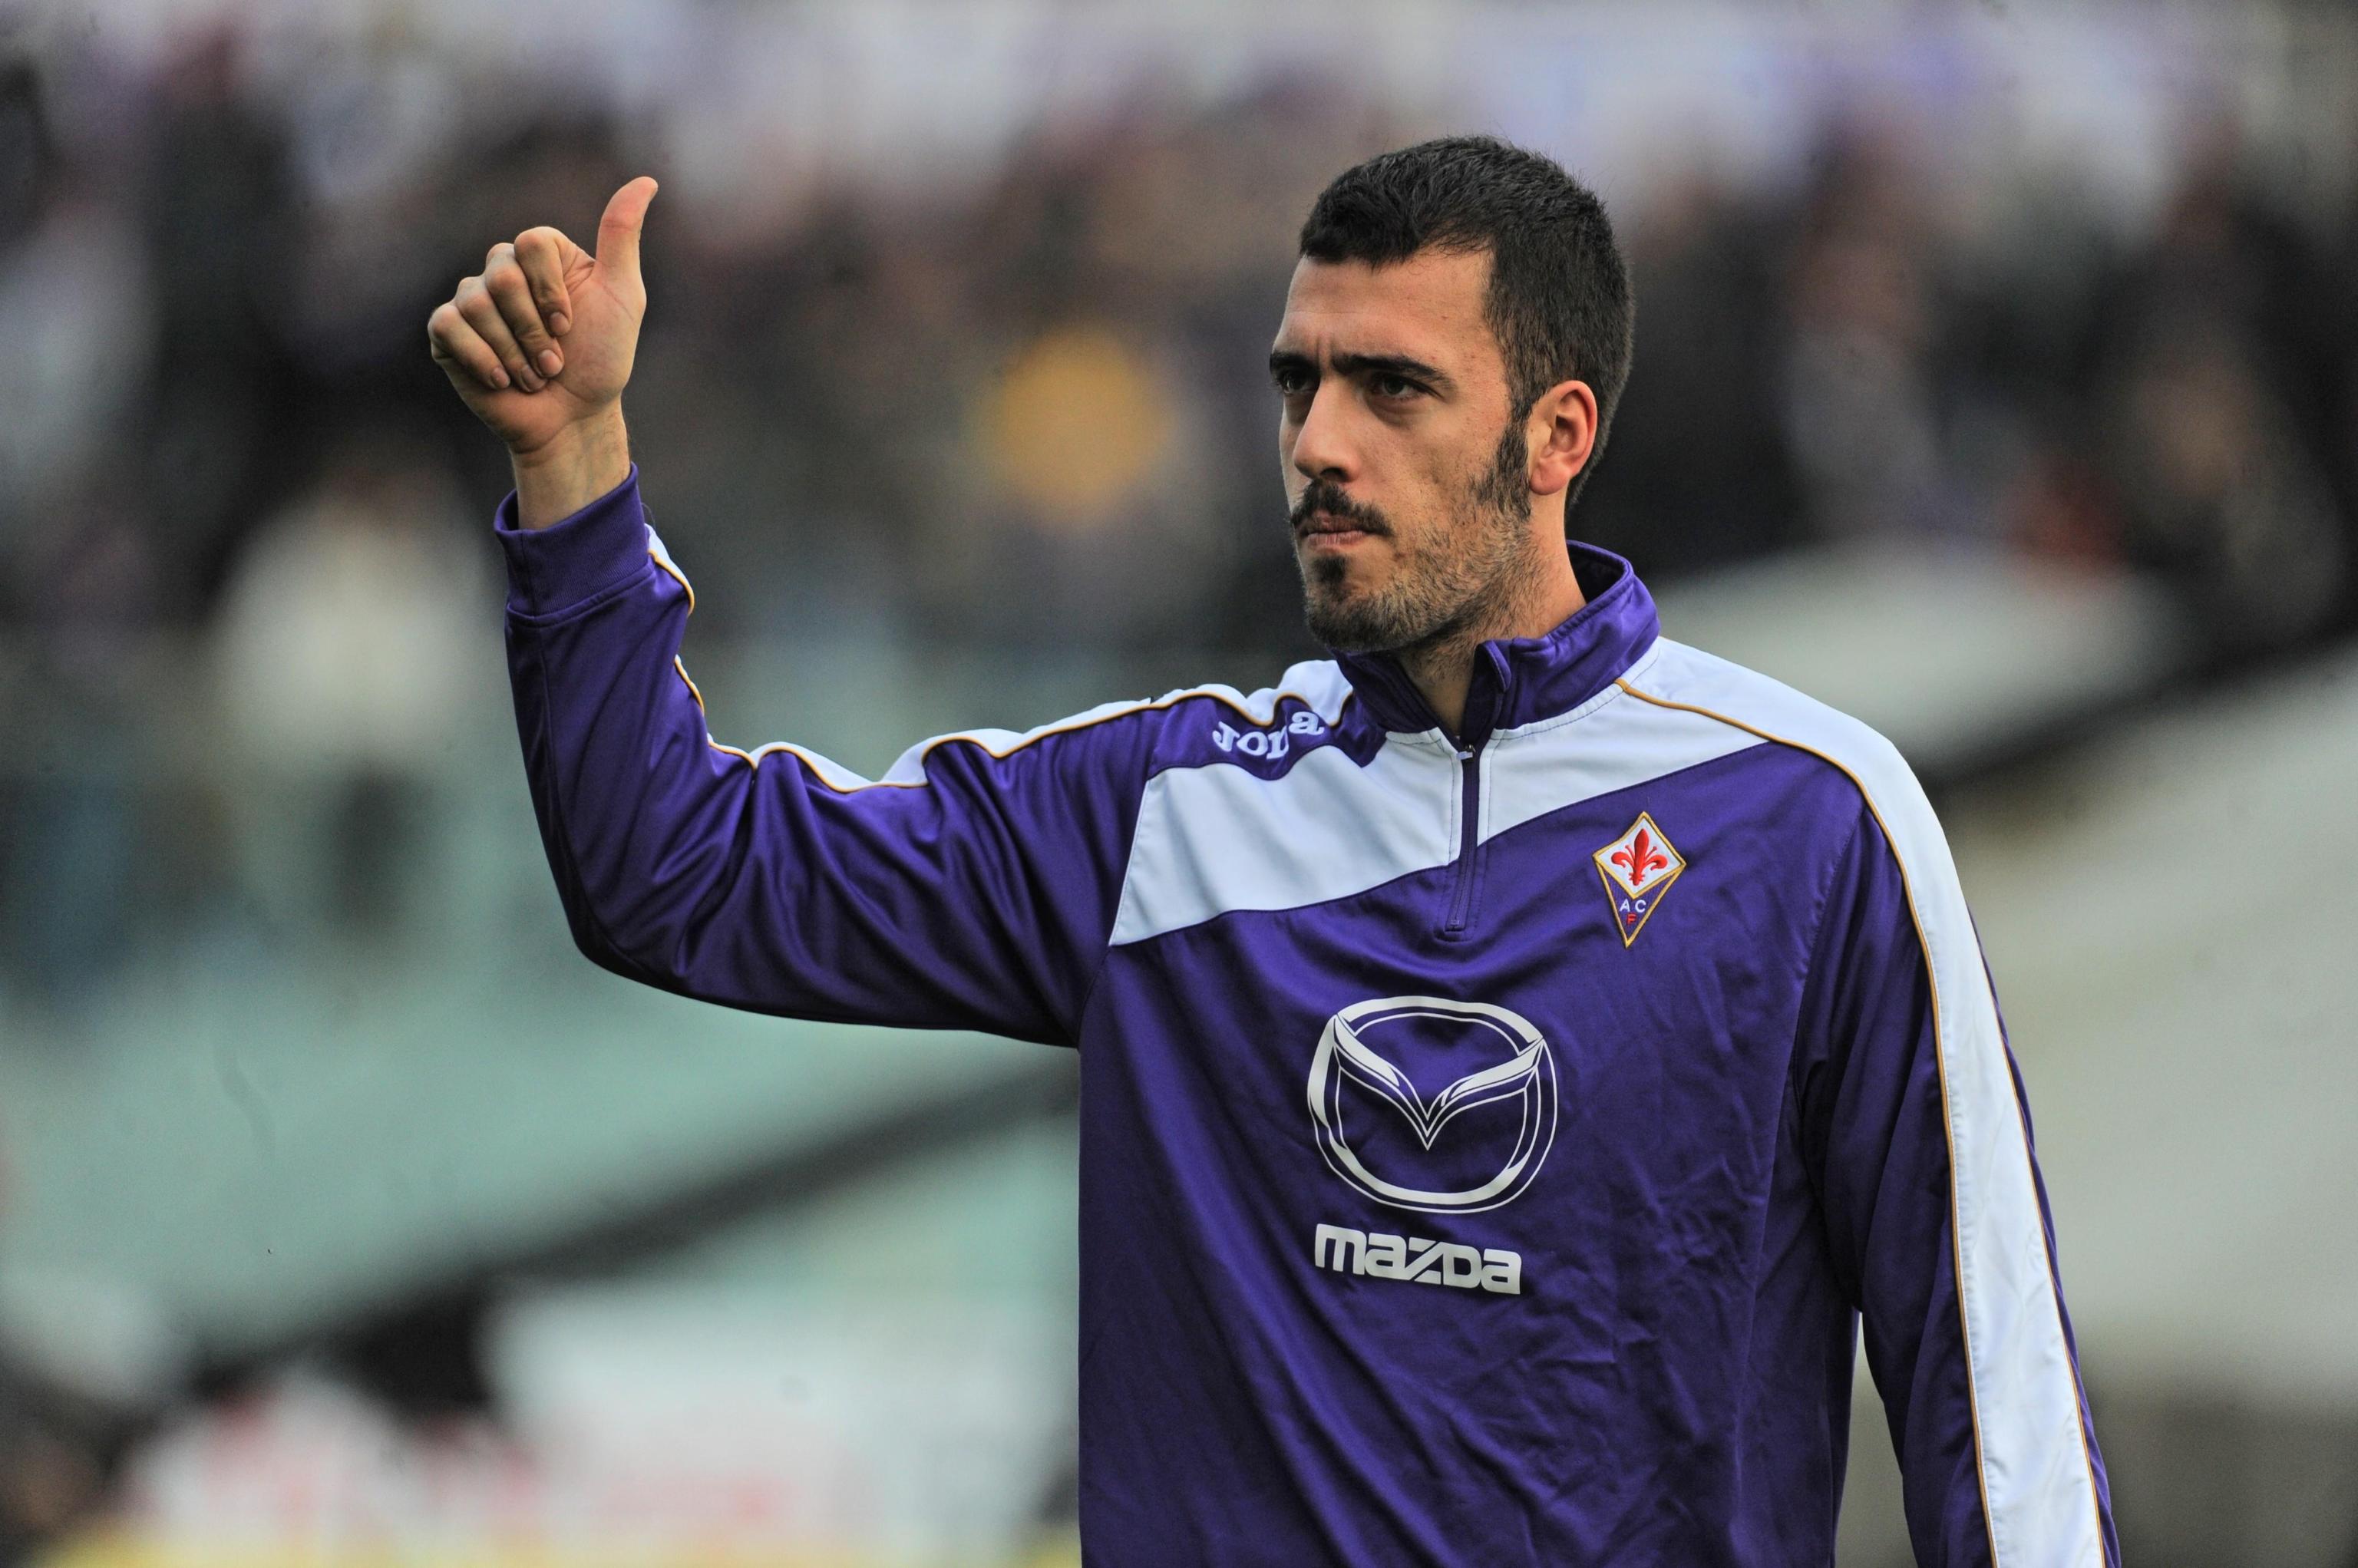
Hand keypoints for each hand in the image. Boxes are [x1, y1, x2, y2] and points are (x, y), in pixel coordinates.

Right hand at [429, 177, 657, 523]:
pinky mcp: (447, 333)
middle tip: (554, 360)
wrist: (573, 417)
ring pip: (476, 305)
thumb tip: (647, 180)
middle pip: (503, 277)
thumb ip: (622, 237)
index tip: (571, 325)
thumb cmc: (602, 359)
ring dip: (515, 352)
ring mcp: (472, 300)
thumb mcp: (623, 296)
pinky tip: (503, 379)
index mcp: (542, 256)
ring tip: (535, 375)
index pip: (533, 243)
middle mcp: (503, 270)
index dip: (553, 291)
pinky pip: (448, 326)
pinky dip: (483, 359)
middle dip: (535, 330)